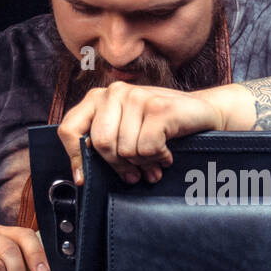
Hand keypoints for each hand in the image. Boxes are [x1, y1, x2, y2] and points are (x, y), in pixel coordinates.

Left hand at [57, 81, 254, 184]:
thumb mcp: (125, 130)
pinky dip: (158, 159)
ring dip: (143, 164)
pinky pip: (146, 149)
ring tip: (154, 162)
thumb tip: (82, 175)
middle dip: (119, 165)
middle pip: (102, 144)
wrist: (201, 113)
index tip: (84, 178)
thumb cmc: (160, 126)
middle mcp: (114, 92)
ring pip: (126, 150)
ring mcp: (137, 96)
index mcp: (98, 98)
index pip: (69, 128)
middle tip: (134, 173)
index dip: (75, 158)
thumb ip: (103, 142)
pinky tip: (166, 154)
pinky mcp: (158, 107)